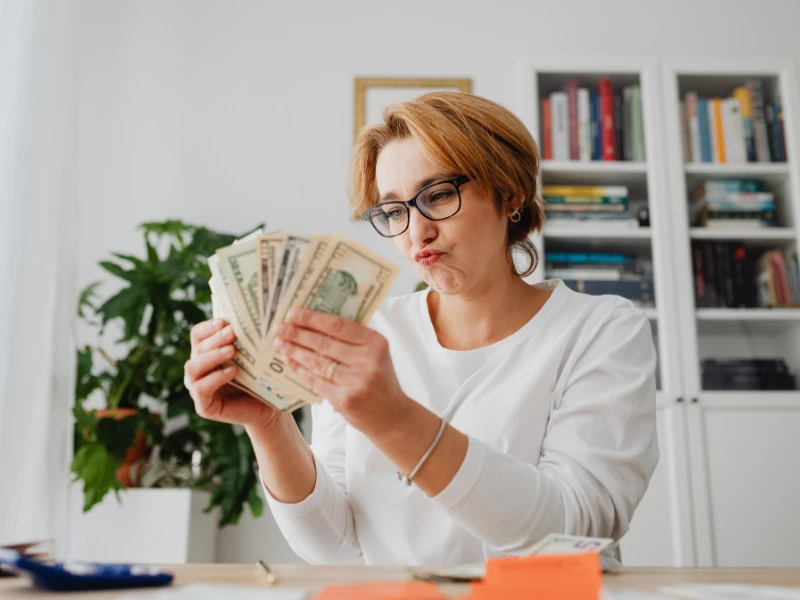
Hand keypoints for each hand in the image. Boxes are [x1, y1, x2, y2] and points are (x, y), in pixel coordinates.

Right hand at [184, 319, 278, 429]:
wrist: (269, 408)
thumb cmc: (261, 379)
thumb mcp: (252, 356)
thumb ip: (245, 340)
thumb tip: (250, 316)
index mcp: (206, 354)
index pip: (198, 335)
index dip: (208, 327)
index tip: (224, 321)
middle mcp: (198, 370)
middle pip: (197, 348)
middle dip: (215, 339)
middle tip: (233, 332)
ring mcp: (198, 388)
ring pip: (193, 367)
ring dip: (212, 356)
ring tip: (232, 351)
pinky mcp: (204, 406)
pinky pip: (201, 389)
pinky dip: (215, 378)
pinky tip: (233, 372)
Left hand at [274, 308, 410, 435]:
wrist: (393, 417)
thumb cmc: (380, 380)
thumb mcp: (375, 355)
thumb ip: (352, 340)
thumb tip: (314, 321)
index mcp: (376, 343)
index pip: (338, 325)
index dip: (312, 318)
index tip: (292, 313)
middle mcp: (368, 361)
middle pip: (324, 343)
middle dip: (297, 333)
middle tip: (278, 327)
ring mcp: (357, 381)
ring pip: (317, 362)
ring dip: (294, 351)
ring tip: (279, 343)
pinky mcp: (345, 399)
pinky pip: (316, 381)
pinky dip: (300, 370)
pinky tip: (289, 362)